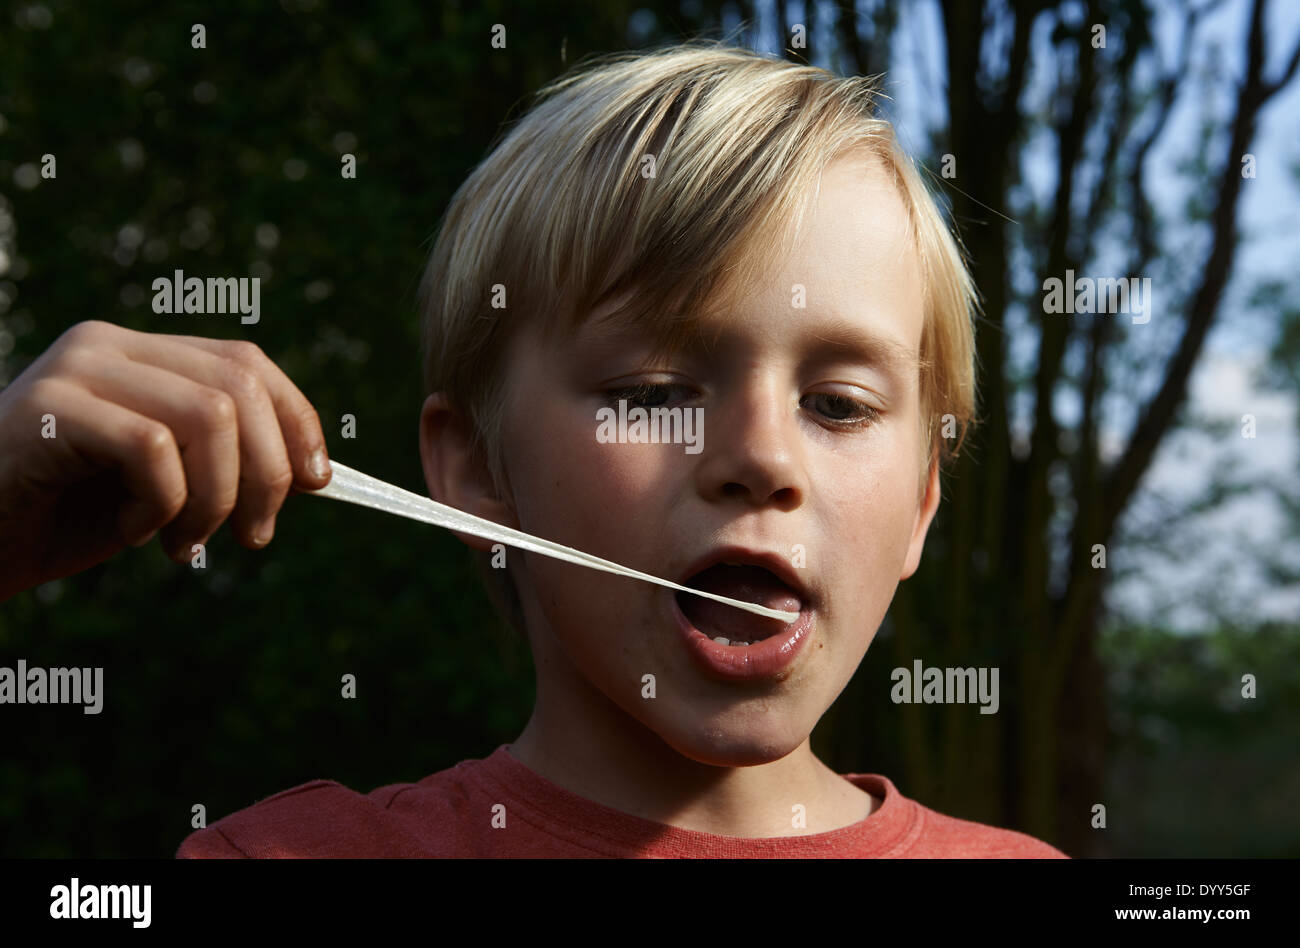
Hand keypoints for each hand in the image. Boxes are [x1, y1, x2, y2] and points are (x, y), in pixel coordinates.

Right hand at [0, 320, 331, 599]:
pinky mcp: (48, 410)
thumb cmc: (63, 517)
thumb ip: (223, 462)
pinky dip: (161, 506)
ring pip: (209, 417)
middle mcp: (108, 347)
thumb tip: (314, 472)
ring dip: (216, 498)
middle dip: (268, 473)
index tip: (318, 480)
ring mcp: (75, 371)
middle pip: (239, 389)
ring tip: (184, 543)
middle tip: (254, 536)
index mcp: (140, 355)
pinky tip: (131, 532)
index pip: (246, 362)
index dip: (297, 419)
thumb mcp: (163, 486)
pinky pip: (152, 451)